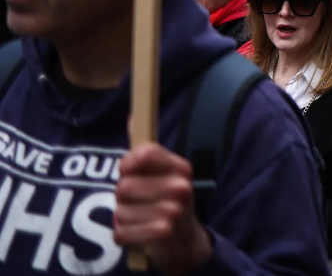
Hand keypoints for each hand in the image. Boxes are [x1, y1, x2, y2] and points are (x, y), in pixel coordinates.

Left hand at [114, 143, 212, 275]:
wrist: (185, 242)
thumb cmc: (167, 201)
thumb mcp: (164, 174)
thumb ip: (145, 150)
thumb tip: (132, 115)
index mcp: (182, 168)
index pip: (142, 154)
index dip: (128, 164)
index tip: (131, 172)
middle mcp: (180, 187)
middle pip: (123, 186)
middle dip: (124, 197)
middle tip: (141, 202)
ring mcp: (172, 212)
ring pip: (119, 211)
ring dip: (124, 218)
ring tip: (142, 219)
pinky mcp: (160, 234)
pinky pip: (120, 232)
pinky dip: (124, 235)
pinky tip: (140, 234)